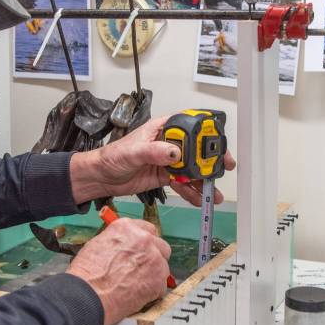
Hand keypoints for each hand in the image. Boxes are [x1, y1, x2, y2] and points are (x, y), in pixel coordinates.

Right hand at [66, 218, 170, 324]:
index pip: (147, 229)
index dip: (145, 242)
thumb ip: (118, 243)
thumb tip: (124, 248)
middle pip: (160, 246)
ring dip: (153, 275)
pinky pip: (161, 285)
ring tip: (135, 285)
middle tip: (141, 269)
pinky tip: (137, 295)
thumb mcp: (98, 245)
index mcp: (127, 228)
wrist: (89, 294)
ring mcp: (154, 259)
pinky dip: (152, 292)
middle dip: (154, 257)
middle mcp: (143, 239)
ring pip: (163, 266)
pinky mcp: (159, 279)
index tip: (142, 250)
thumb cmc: (87, 274)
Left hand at [69, 115, 235, 207]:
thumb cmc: (112, 156)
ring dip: (204, 181)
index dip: (207, 133)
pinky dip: (192, 192)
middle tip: (222, 170)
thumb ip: (153, 151)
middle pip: (197, 149)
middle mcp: (170, 143)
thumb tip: (174, 152)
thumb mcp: (133, 151)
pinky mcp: (166, 176)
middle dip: (211, 161)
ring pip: (193, 169)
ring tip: (214, 194)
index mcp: (163, 128)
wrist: (102, 177)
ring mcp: (169, 160)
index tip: (217, 144)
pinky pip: (184, 183)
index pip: (191, 125)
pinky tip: (200, 199)